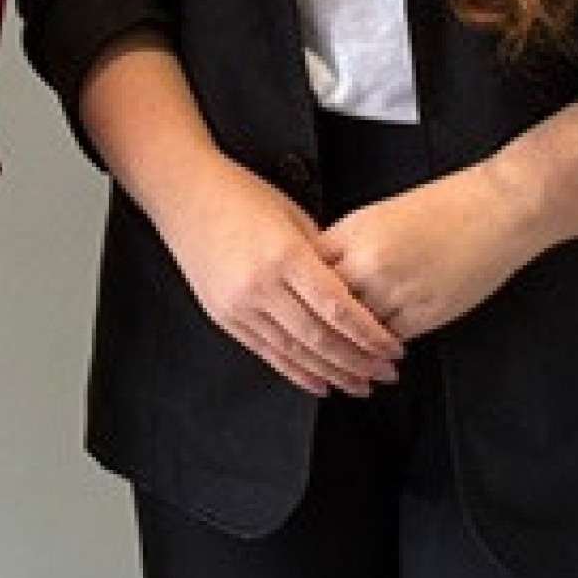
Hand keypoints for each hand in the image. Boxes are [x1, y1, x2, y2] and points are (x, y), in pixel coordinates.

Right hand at [150, 158, 401, 397]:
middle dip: (358, 361)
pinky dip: (296, 372)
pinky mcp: (224, 315)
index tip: (392, 349)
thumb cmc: (239, 194)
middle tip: (384, 374)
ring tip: (359, 385)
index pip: (338, 308)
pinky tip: (319, 383)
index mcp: (285, 255)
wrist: (185, 192)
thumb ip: (322, 256)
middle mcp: (261, 285)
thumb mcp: (293, 216)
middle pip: (320, 338)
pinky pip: (266, 352)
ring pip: (294, 353)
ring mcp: (239, 304)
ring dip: (331, 374)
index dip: (370, 335)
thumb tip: (351, 290)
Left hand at [316, 163, 541, 341]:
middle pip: (325, 304)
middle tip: (311, 336)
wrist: (498, 208)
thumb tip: (329, 268)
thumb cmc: (449, 205)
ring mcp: (396, 290)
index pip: (308, 269)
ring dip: (349, 342)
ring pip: (355, 330)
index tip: (298, 300)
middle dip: (319, 321)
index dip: (301, 288)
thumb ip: (352, 242)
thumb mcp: (382, 213)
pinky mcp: (425, 313)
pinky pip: (389, 340)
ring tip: (343, 352)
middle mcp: (370, 261)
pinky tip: (379, 350)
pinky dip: (381, 347)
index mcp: (355, 230)